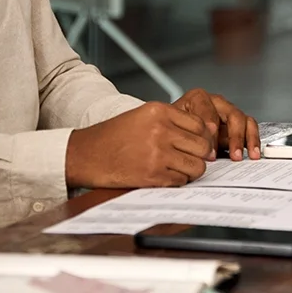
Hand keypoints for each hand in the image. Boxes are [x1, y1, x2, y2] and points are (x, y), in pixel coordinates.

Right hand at [65, 101, 212, 188]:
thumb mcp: (142, 116)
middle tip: (192, 159)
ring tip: (179, 169)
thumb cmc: (114, 136)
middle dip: (201, 155)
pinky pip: (181, 181)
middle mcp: (160, 130)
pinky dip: (177, 181)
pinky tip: (164, 176)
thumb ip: (171, 121)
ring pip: (196, 166)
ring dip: (191, 171)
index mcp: (158, 111)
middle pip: (202, 146)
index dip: (203, 137)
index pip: (200, 124)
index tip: (200, 145)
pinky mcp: (153, 175)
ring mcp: (157, 153)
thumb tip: (204, 136)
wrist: (87, 154)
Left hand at [175, 88, 260, 161]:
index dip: (210, 131)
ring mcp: (227, 111)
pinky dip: (253, 140)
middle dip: (234, 136)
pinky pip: (250, 127)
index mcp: (197, 98)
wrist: (176, 133)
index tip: (210, 149)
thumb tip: (199, 149)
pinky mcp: (237, 123)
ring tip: (245, 155)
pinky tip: (252, 153)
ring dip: (246, 138)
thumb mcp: (174, 128)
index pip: (208, 111)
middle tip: (233, 154)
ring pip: (243, 119)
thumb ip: (186, 134)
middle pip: (231, 113)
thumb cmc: (174, 129)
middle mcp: (215, 102)